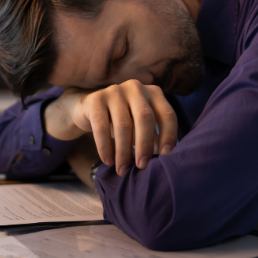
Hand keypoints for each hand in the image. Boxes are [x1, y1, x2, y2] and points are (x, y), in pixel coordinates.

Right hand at [45, 80, 177, 175]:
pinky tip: (108, 161)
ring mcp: (114, 91)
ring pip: (123, 125)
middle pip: (145, 118)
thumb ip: (154, 136)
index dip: (169, 134)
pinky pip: (101, 126)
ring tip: (122, 170)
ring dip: (123, 151)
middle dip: (144, 145)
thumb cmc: (122, 121)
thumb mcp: (141, 126)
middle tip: (141, 166)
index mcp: (153, 93)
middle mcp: (135, 88)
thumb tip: (163, 157)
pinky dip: (105, 147)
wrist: (89, 110)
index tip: (166, 155)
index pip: (167, 114)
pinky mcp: (96, 99)